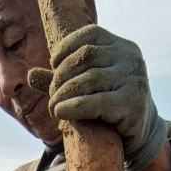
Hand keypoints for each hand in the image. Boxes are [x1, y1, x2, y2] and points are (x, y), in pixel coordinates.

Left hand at [29, 25, 166, 170]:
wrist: (140, 134)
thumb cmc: (111, 107)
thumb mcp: (90, 88)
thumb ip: (64, 80)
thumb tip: (30, 75)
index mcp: (122, 47)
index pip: (90, 35)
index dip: (66, 46)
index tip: (53, 64)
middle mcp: (131, 58)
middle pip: (86, 57)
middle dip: (62, 75)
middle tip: (51, 93)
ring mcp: (134, 80)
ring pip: (89, 79)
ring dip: (64, 93)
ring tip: (53, 106)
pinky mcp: (132, 105)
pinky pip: (96, 102)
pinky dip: (73, 107)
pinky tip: (60, 112)